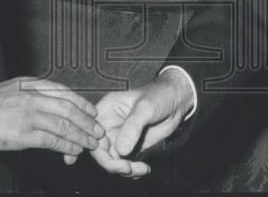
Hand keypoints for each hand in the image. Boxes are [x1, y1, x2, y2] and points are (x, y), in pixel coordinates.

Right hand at [0, 76, 103, 156]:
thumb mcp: (12, 88)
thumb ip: (31, 92)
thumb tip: (51, 101)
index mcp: (30, 84)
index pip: (64, 91)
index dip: (81, 102)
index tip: (92, 111)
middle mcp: (32, 97)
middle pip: (69, 108)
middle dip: (87, 120)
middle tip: (97, 129)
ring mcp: (29, 116)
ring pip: (64, 124)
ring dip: (81, 135)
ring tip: (91, 142)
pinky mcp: (24, 135)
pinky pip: (52, 140)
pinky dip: (67, 145)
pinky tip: (74, 150)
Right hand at [67, 68, 194, 176]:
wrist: (176, 101)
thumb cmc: (159, 96)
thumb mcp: (146, 107)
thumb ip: (133, 127)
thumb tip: (120, 151)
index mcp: (106, 110)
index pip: (91, 132)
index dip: (96, 148)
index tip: (114, 157)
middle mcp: (109, 125)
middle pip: (99, 151)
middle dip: (112, 164)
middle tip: (128, 168)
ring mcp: (119, 137)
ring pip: (111, 160)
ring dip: (124, 170)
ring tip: (142, 169)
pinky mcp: (130, 147)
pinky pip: (124, 164)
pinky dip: (132, 171)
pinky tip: (144, 169)